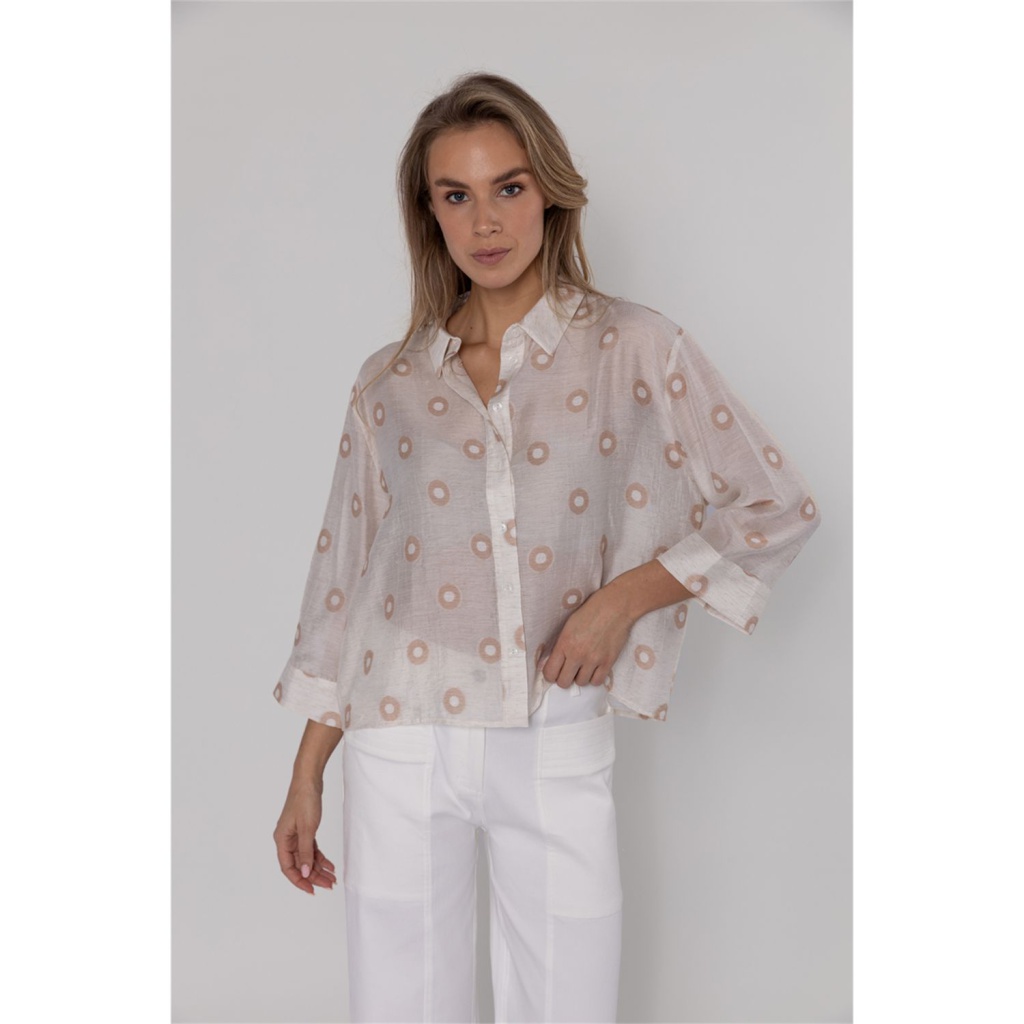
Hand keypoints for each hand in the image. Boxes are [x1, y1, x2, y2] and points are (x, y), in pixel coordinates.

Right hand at [273, 779, 336, 894]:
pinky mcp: (304, 829)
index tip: (312, 890)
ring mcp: (295, 834)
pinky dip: (320, 857)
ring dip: (318, 868)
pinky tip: (330, 865)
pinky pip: (311, 848)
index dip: (299, 881)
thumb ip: (305, 852)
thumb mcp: (307, 828)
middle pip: (298, 865)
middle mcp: (286, 839)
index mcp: (281, 840)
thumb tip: (303, 873)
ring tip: (332, 878)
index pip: (288, 868)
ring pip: (306, 858)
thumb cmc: (305, 800)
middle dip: (313, 876)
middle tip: (328, 885)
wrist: (309, 779)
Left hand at [540, 584, 634, 687]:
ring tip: (583, 666)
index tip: (553, 671)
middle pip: (564, 682)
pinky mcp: (608, 662)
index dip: (550, 674)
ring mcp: (593, 660)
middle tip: (567, 671)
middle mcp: (577, 654)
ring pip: (581, 683)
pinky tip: (594, 668)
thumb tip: (555, 661)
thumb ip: (561, 644)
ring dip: (580, 677)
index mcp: (565, 643)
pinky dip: (594, 677)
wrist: (615, 607)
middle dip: (564, 678)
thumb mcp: (569, 625)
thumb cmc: (592, 611)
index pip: (550, 672)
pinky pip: (597, 682)